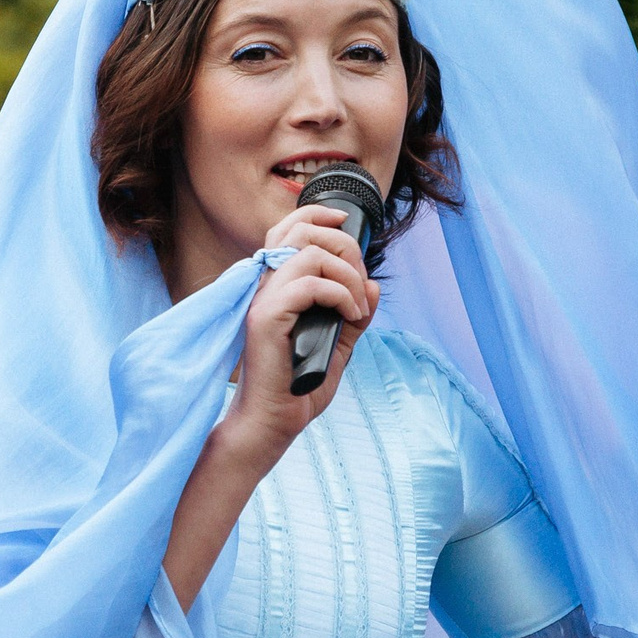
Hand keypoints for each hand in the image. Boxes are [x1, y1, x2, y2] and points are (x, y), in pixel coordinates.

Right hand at [212, 203, 379, 469]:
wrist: (272, 423)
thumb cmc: (297, 389)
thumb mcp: (338, 345)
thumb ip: (354, 315)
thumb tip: (374, 284)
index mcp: (276, 287)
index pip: (288, 228)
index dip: (317, 214)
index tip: (347, 222)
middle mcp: (265, 286)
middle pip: (301, 230)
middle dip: (344, 246)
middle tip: (361, 284)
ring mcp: (263, 300)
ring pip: (309, 253)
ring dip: (347, 274)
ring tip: (358, 306)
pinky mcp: (266, 318)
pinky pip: (308, 285)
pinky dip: (340, 294)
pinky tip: (352, 316)